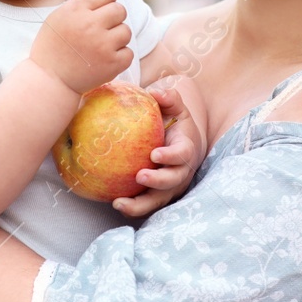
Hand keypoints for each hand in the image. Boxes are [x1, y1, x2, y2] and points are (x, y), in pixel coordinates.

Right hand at [28, 0, 133, 93]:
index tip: (99, 12)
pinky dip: (119, 57)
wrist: (50, 81)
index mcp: (75, 10)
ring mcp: (102, 45)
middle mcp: (89, 25)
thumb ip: (83, 4)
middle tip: (100, 31)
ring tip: (100, 47)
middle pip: (120, 10)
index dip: (106, 1)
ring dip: (116, 38)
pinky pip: (128, 52)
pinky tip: (104, 60)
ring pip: (126, 31)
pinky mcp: (112, 64)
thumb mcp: (59, 17)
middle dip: (113, 19)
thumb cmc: (54, 46)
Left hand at [114, 74, 207, 217]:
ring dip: (140, 205)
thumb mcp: (175, 107)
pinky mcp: (158, 196)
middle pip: (172, 181)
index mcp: (185, 149)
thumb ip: (168, 97)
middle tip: (140, 176)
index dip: (171, 156)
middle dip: (157, 181)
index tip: (155, 154)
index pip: (182, 154)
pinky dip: (132, 208)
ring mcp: (170, 187)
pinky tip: (115, 204)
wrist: (182, 144)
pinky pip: (146, 205)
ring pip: (158, 200)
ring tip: (119, 203)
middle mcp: (180, 172)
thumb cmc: (175, 123)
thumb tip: (155, 92)